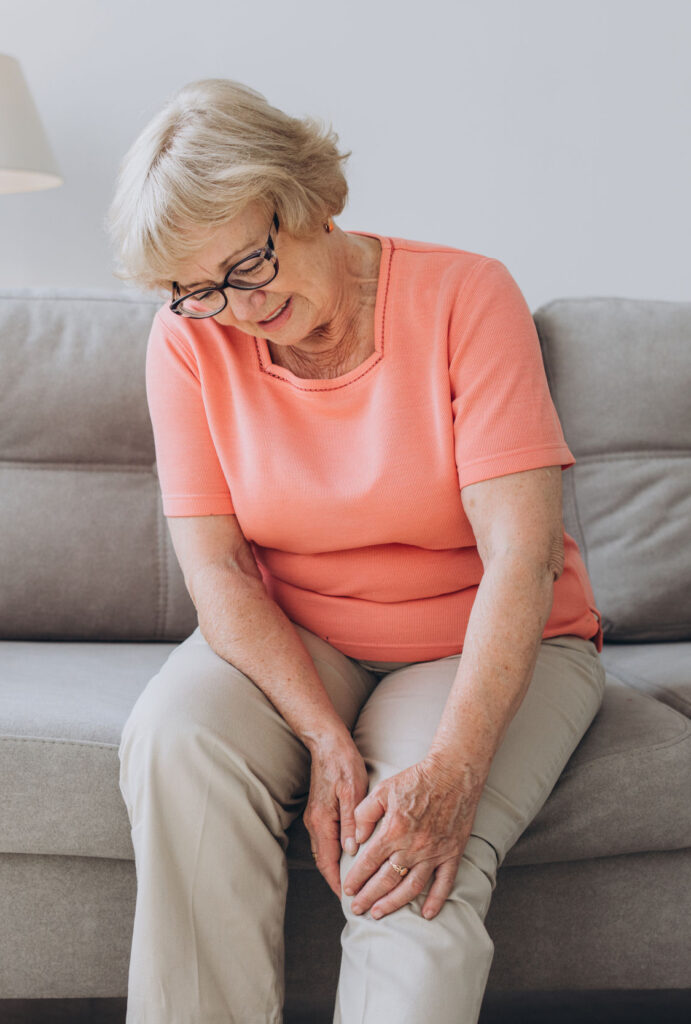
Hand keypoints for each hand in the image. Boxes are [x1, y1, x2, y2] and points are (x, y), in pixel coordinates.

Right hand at [303, 734, 369, 898]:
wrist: (328, 743)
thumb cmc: (343, 764)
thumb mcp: (352, 792)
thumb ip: (352, 823)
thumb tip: (351, 851)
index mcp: (322, 821)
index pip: (327, 862)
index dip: (337, 882)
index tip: (349, 899)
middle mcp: (315, 822)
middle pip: (324, 860)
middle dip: (336, 879)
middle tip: (354, 896)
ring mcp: (316, 817)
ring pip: (324, 850)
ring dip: (335, 866)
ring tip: (353, 880)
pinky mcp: (320, 810)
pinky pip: (326, 839)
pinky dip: (335, 852)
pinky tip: (349, 854)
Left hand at [342, 756, 485, 920]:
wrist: (453, 772)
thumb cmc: (417, 779)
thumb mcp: (383, 790)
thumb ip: (365, 814)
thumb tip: (355, 840)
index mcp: (393, 831)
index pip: (369, 863)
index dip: (356, 879)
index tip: (348, 890)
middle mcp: (412, 847)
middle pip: (385, 880)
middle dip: (368, 897)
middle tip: (357, 909)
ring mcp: (434, 853)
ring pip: (410, 888)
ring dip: (393, 903)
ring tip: (379, 912)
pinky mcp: (452, 853)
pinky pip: (444, 884)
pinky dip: (436, 901)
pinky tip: (426, 914)